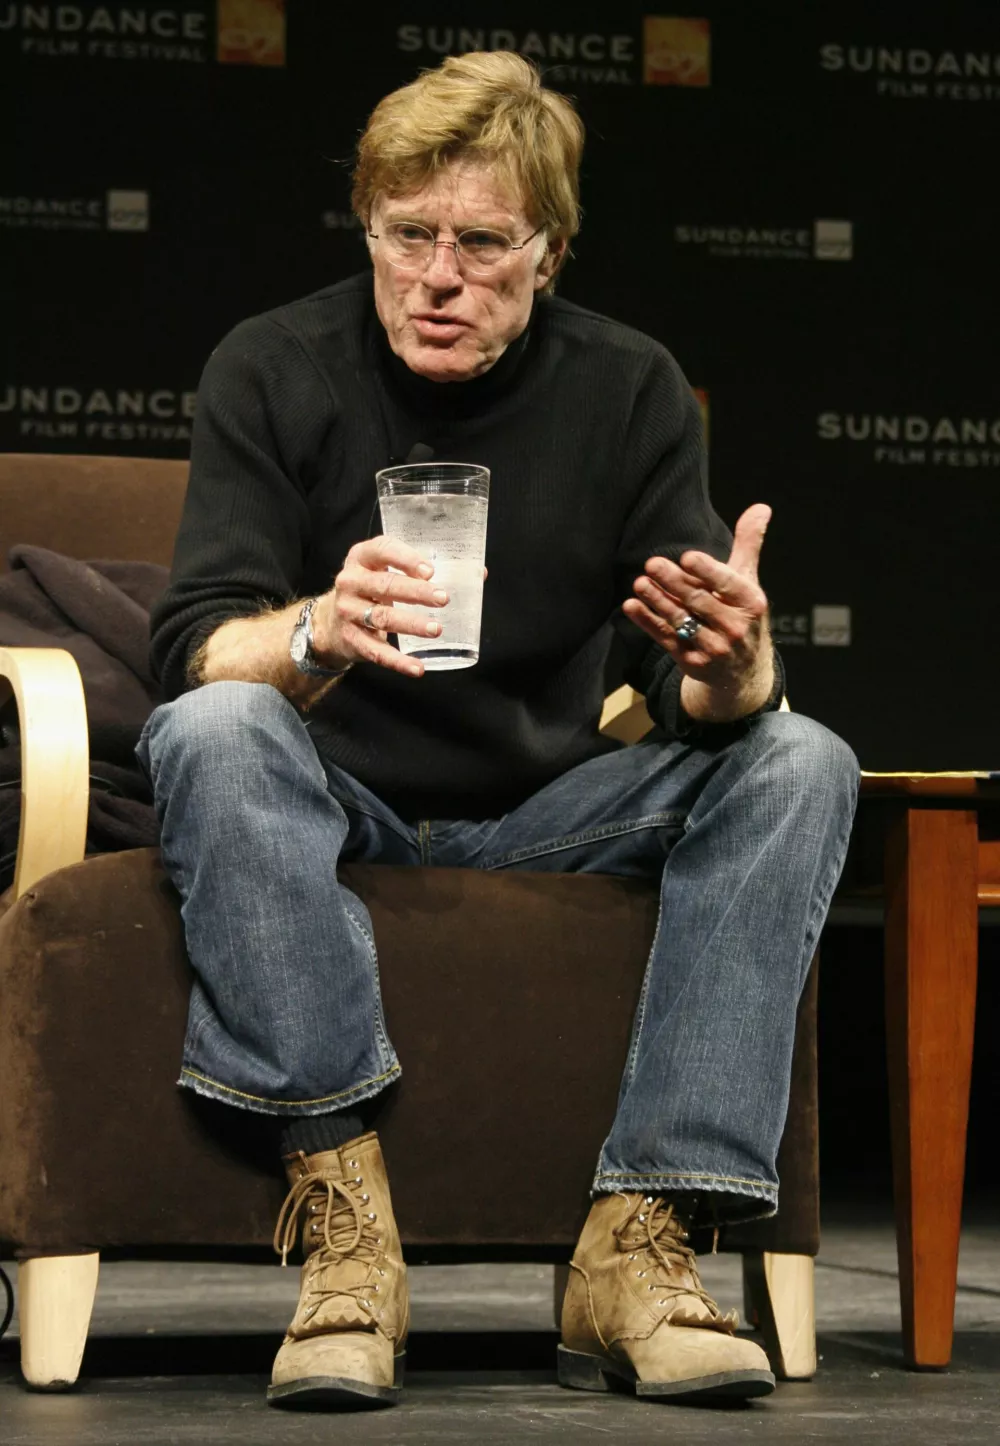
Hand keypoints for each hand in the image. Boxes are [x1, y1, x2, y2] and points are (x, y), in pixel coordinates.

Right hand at [312, 536, 450, 678]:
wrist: (331, 622)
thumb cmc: (368, 589)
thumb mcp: (381, 569)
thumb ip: (409, 567)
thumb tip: (454, 575)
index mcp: (361, 558)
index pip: (382, 550)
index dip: (406, 560)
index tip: (429, 571)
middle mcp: (350, 582)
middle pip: (385, 586)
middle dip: (416, 592)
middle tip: (442, 598)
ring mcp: (348, 611)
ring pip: (382, 617)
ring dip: (411, 624)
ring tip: (435, 629)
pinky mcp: (351, 638)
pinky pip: (377, 651)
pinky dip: (398, 661)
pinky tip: (417, 667)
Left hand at [623, 503, 772, 702]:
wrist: (742, 671)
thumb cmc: (741, 614)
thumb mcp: (749, 581)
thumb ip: (748, 544)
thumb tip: (761, 507)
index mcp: (751, 603)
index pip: (728, 583)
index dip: (707, 571)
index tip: (687, 557)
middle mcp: (735, 628)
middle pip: (700, 601)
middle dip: (674, 582)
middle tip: (652, 564)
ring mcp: (714, 648)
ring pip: (682, 621)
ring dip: (658, 601)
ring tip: (639, 583)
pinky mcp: (692, 662)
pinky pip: (666, 638)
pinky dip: (648, 622)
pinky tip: (631, 607)